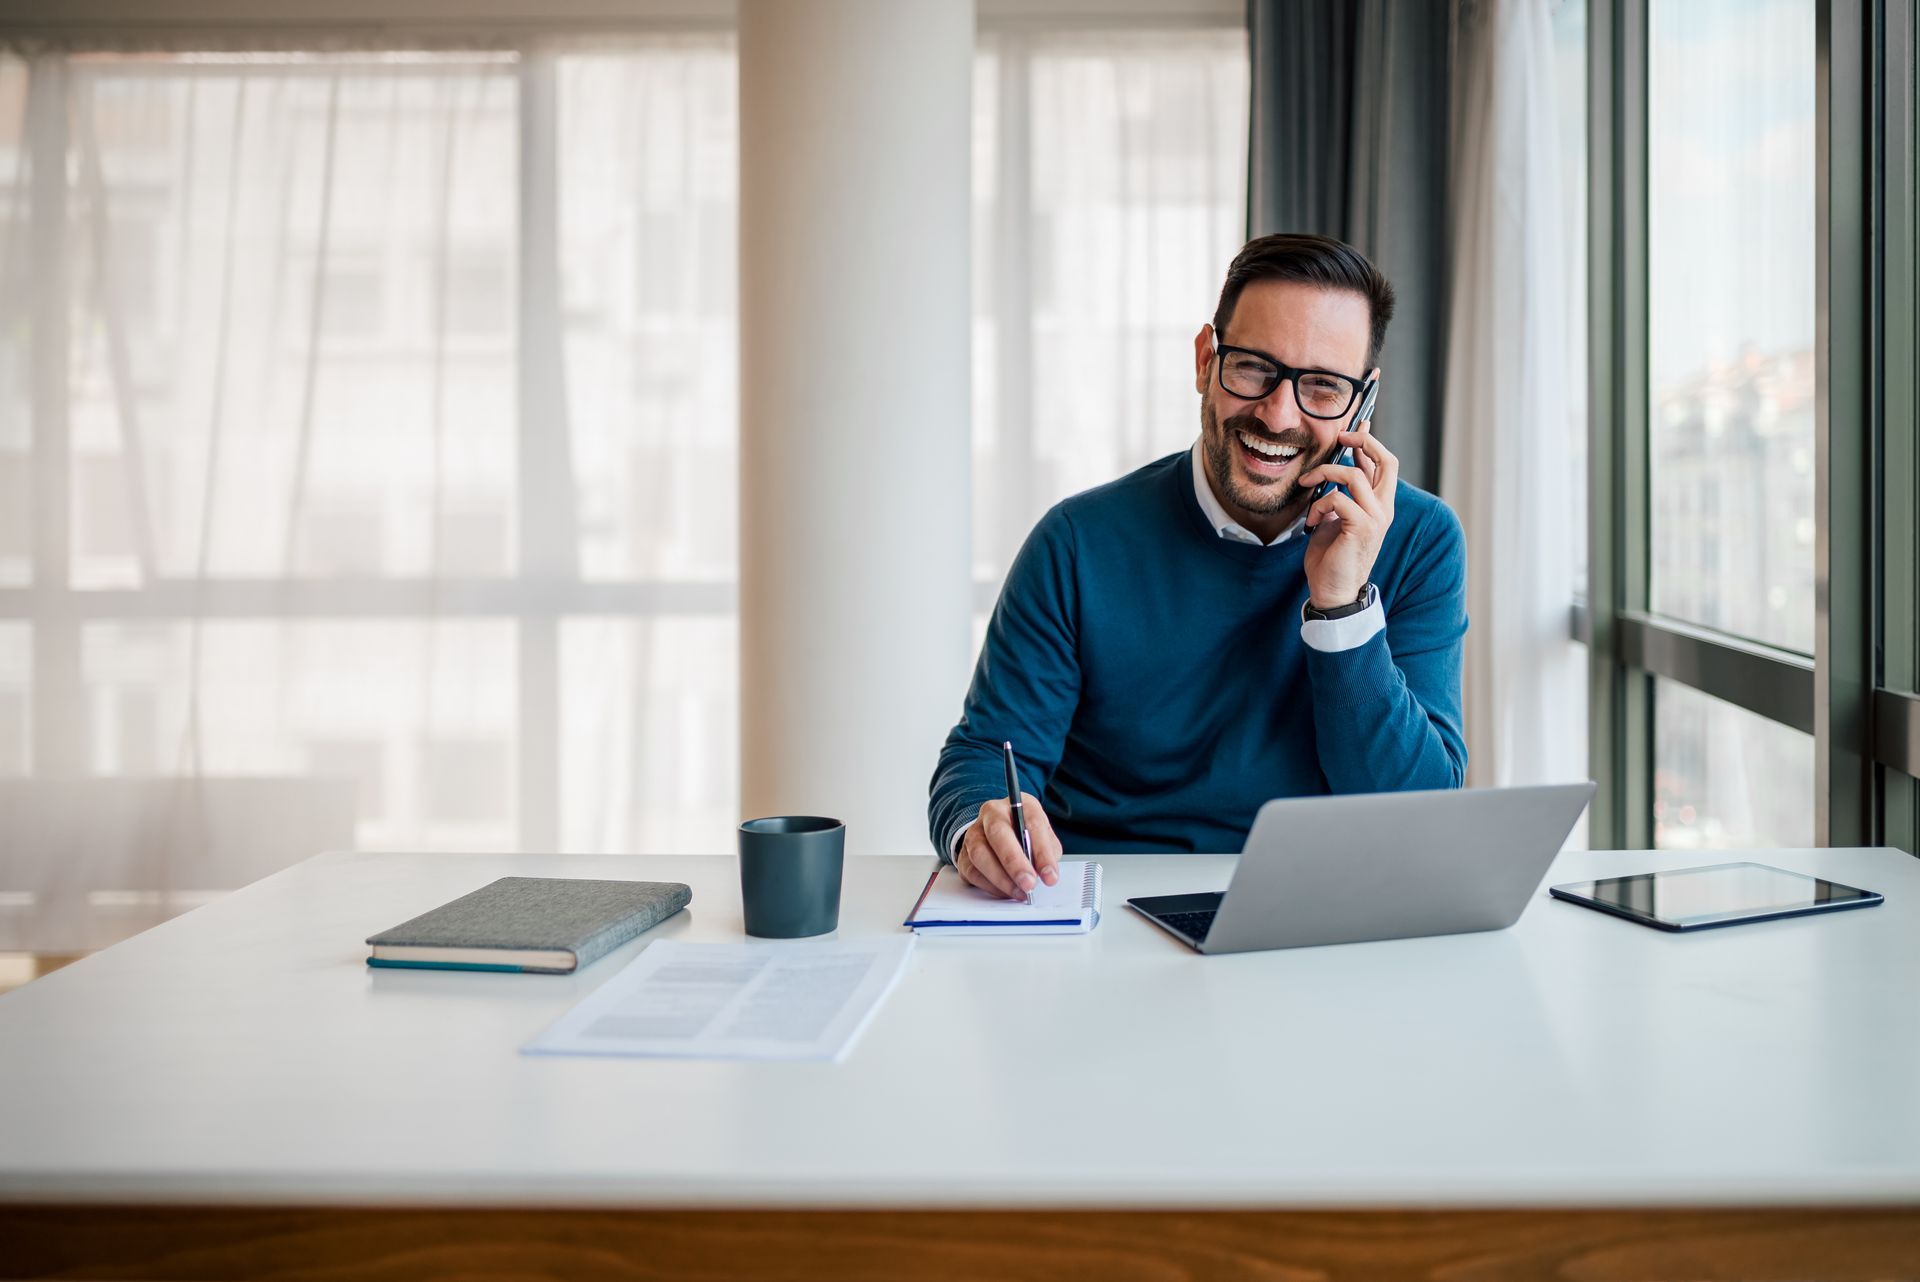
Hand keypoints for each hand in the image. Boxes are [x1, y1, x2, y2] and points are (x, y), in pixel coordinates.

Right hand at [955, 794, 1062, 899]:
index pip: (1031, 823)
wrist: (996, 833)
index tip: (1049, 875)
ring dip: (1002, 879)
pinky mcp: (963, 854)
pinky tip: (1006, 892)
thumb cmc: (1024, 834)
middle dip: (1015, 862)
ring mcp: (974, 833)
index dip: (1042, 851)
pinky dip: (991, 886)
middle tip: (1029, 884)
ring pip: (980, 854)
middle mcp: (992, 814)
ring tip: (1019, 893)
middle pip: (999, 834)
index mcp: (1018, 805)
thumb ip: (1047, 852)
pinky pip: (973, 872)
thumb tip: (1044, 873)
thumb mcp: (1043, 837)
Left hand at [1300, 425, 1397, 608]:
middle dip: (1362, 442)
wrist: (1333, 591)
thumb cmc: (1331, 557)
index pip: (1384, 464)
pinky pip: (1337, 499)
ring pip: (1354, 475)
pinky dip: (1318, 504)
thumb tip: (1334, 470)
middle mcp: (1384, 509)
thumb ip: (1340, 495)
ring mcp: (1376, 518)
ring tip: (1307, 485)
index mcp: (1379, 505)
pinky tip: (1310, 520)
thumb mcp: (1335, 518)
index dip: (1369, 442)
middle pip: (1387, 461)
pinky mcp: (1362, 528)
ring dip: (1324, 475)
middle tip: (1340, 438)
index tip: (1351, 430)